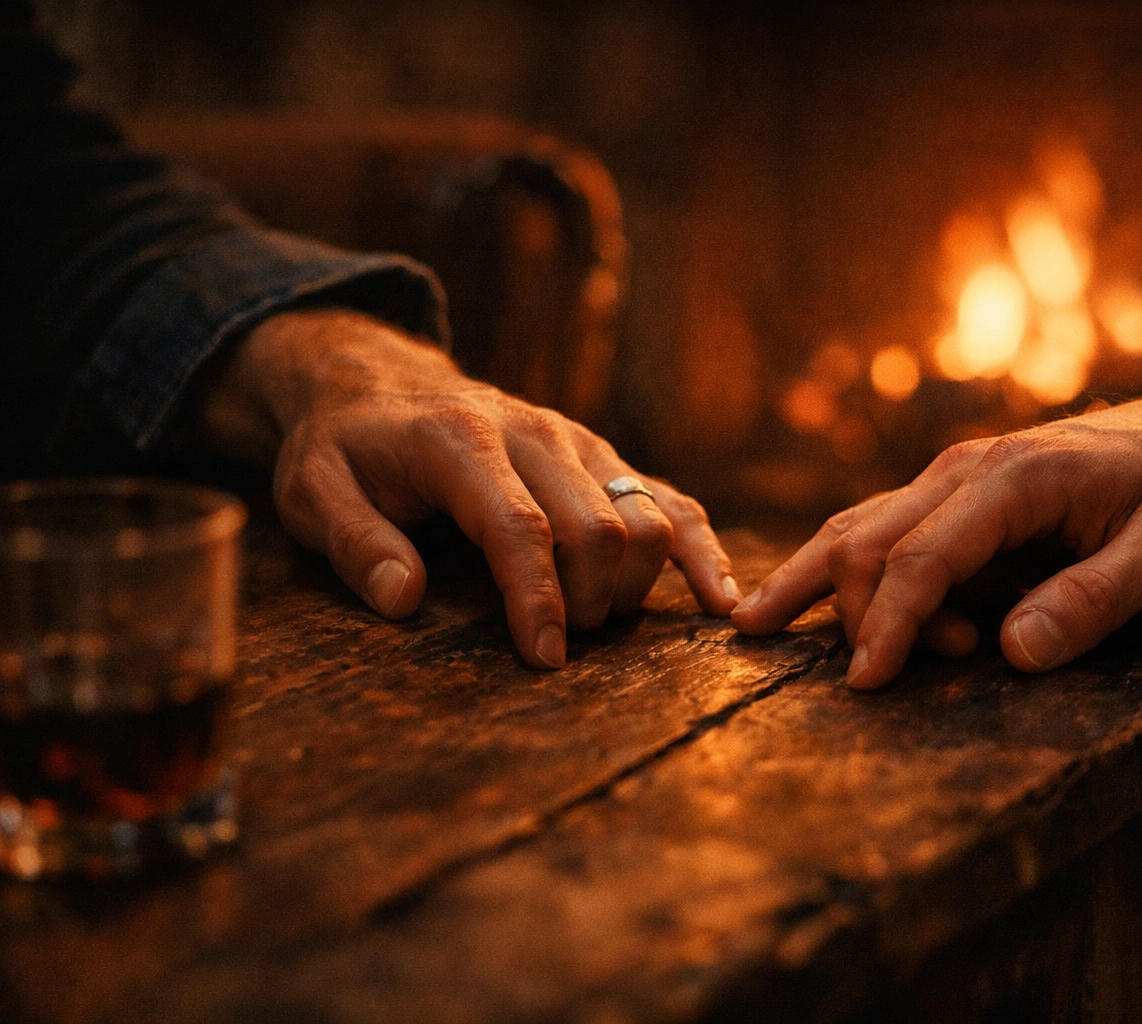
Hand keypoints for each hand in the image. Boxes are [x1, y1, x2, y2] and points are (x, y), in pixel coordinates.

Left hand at [199, 309, 738, 667]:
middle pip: (599, 528)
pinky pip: (673, 502)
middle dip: (588, 604)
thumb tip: (402, 599)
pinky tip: (718, 602)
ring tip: (594, 625)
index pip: (521, 527)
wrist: (382, 384)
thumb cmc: (347, 448)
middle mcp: (536, 433)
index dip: (540, 599)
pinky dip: (701, 551)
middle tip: (557, 648)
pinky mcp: (606, 457)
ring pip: (648, 517)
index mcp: (462, 440)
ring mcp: (581, 443)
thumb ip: (352, 541)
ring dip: (634, 587)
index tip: (544, 659)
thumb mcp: (312, 489)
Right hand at [732, 374, 1141, 688]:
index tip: (866, 683)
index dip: (891, 623)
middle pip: (875, 537)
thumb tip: (1011, 651)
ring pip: (867, 525)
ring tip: (754, 620)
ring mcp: (966, 479)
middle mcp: (973, 469)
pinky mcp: (972, 498)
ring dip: (820, 578)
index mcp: (1015, 477)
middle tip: (856, 685)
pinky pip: (895, 529)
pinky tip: (819, 593)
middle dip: (846, 609)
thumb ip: (1096, 597)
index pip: (925, 555)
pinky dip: (852, 566)